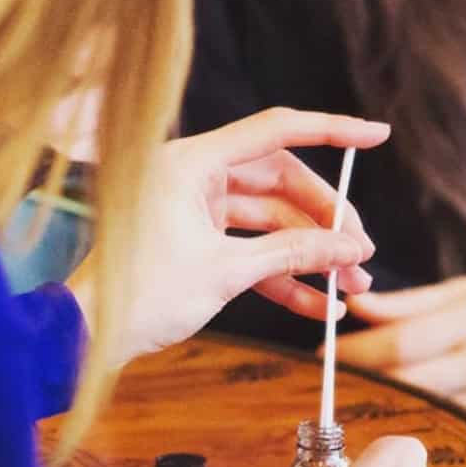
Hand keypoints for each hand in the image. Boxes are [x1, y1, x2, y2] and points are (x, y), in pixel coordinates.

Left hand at [100, 108, 387, 363]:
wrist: (87, 335)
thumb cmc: (140, 296)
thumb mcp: (226, 272)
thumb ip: (293, 252)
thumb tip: (351, 248)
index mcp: (190, 163)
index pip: (275, 132)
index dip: (332, 131)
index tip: (378, 136)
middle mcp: (190, 177)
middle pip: (279, 183)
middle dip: (324, 221)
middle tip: (360, 255)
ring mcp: (191, 210)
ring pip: (268, 221)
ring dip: (309, 255)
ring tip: (352, 288)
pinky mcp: (191, 242)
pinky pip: (247, 250)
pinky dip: (281, 276)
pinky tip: (320, 307)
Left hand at [336, 267, 465, 407]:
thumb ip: (413, 302)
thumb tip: (357, 307)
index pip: (399, 343)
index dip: (354, 351)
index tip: (320, 351)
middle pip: (403, 377)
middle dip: (360, 376)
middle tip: (322, 373)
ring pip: (421, 397)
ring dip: (382, 391)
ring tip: (349, 381)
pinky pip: (447, 407)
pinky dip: (416, 400)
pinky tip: (394, 393)